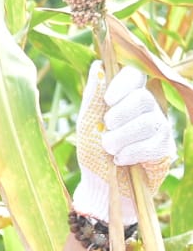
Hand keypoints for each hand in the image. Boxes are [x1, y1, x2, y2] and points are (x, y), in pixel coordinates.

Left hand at [74, 64, 176, 223]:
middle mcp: (148, 109)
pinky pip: (152, 144)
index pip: (136, 75)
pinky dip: (131, 153)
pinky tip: (120, 160)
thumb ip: (93, 98)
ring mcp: (159, 128)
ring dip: (121, 138)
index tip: (108, 100)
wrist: (100, 184)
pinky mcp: (164, 149)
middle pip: (142, 99)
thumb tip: (97, 66)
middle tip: (106, 130)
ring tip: (109, 149)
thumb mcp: (87, 124)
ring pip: (148, 122)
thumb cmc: (93, 152)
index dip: (124, 83)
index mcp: (128, 98)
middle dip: (118, 117)